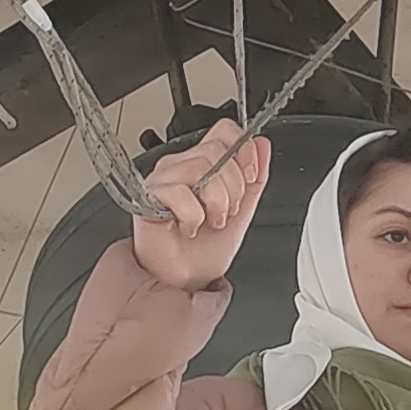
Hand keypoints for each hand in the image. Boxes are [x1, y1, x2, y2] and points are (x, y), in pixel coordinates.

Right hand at [130, 119, 271, 291]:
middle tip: (226, 211)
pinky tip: (189, 227)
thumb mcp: (243, 210)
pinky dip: (193, 216)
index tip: (250, 175)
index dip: (243, 149)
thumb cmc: (205, 250)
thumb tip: (263, 145)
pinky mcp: (148, 197)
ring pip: (200, 168)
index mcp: (202, 163)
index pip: (224, 130)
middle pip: (216, 150)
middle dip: (233, 187)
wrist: (188, 279)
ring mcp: (162, 179)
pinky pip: (179, 191)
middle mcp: (180, 165)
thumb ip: (255, 177)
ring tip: (209, 220)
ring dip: (215, 203)